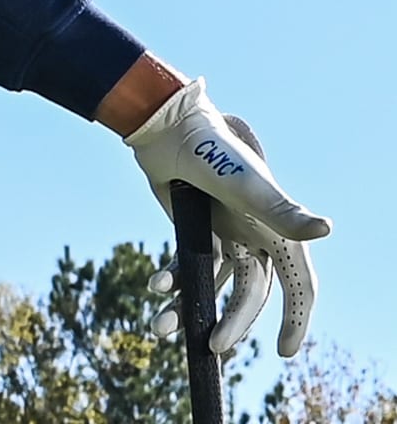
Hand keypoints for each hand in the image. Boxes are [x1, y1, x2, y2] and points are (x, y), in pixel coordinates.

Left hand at [125, 78, 330, 356]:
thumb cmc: (210, 150)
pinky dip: (171, 282)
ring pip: (213, 287)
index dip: (297, 318)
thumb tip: (326, 230)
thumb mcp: (244, 183)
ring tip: (161, 327)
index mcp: (276, 228)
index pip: (298, 282)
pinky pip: (185, 269)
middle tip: (211, 346)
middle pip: (249, 294)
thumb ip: (280, 210)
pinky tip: (155, 285)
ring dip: (189, 308)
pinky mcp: (193, 233)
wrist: (165, 130)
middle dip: (232, 323)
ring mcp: (222, 236)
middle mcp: (253, 236)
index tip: (284, 351)